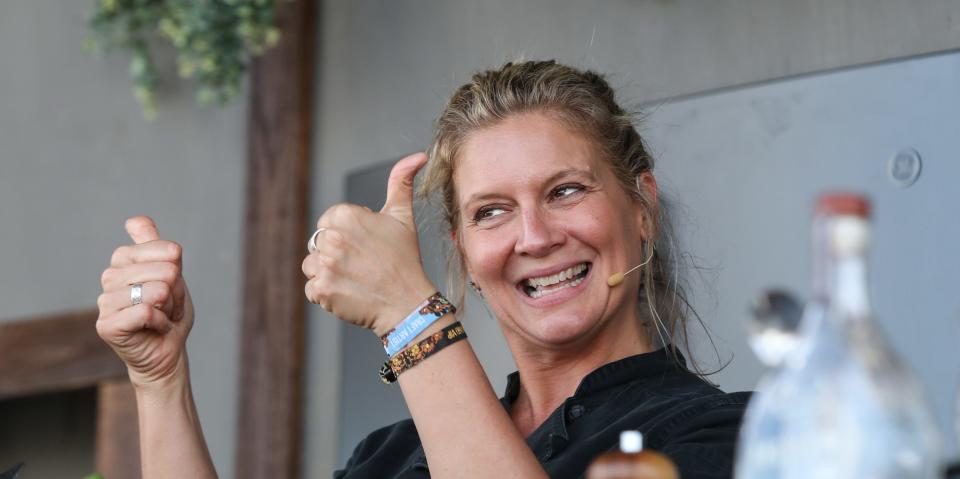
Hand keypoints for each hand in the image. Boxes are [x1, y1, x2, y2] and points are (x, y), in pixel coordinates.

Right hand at [96, 216, 194, 388]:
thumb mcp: (171, 274)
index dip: (178, 269)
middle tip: (168, 307)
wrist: (167, 351)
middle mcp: (110, 276)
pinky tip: (155, 329)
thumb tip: (135, 220)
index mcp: (125, 260)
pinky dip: (161, 322)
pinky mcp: (106, 325)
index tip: (172, 284)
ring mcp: (105, 300)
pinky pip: (146, 312)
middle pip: (164, 270)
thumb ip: (155, 245)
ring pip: (156, 291)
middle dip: (176, 292)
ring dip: (170, 309)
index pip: (164, 249)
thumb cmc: (169, 312)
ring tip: (161, 317)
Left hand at [302, 152, 435, 335]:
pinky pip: (312, 290)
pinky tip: (350, 293)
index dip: (347, 235)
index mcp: (347, 215)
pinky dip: (327, 295)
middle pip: (318, 243)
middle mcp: (333, 237)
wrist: (408, 303)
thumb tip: (418, 156)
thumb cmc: (405, 260)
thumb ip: (401, 182)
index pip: (328, 222)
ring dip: (328, 274)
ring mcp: (325, 264)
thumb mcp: (402, 217)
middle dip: (336, 254)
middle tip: (363, 265)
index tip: (366, 247)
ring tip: (356, 279)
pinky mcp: (321, 289)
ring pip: (312, 265)